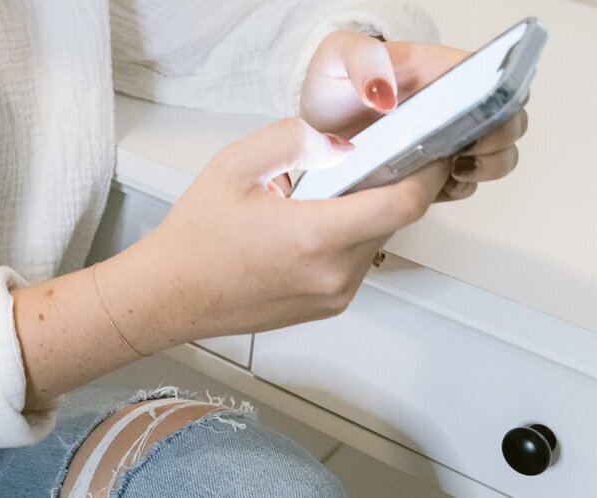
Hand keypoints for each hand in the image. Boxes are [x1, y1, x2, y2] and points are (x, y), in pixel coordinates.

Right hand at [98, 118, 449, 343]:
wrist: (169, 295)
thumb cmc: (194, 241)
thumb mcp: (233, 166)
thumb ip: (292, 139)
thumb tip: (339, 140)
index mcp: (313, 237)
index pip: (402, 204)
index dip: (425, 173)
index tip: (427, 152)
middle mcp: (331, 274)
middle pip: (392, 220)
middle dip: (386, 186)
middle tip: (358, 163)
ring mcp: (333, 295)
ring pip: (376, 241)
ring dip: (363, 214)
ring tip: (317, 200)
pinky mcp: (328, 306)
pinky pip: (356, 262)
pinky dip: (346, 237)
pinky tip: (305, 227)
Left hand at [296, 31, 527, 200]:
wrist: (314, 126)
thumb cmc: (334, 85)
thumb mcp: (338, 55)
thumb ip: (362, 58)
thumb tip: (385, 91)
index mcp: (440, 70)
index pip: (497, 76)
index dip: (502, 98)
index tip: (482, 117)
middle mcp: (452, 105)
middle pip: (508, 120)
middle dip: (498, 139)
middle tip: (467, 150)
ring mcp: (446, 141)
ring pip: (495, 156)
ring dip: (486, 167)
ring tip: (455, 170)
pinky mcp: (432, 172)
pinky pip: (463, 186)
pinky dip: (458, 190)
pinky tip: (435, 187)